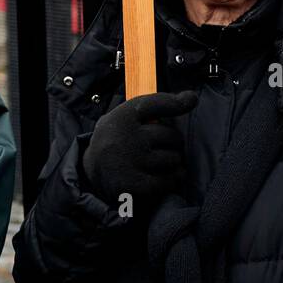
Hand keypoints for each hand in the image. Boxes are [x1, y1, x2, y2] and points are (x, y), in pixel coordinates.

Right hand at [81, 90, 197, 211]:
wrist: (91, 173)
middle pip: (171, 135)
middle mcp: (127, 136)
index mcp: (123, 116)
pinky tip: (166, 178)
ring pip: (173, 158)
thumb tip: (191, 98)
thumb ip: (151, 108)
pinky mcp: (134, 184)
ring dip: (174, 162)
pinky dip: (172, 180)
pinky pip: (168, 180)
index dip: (177, 102)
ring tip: (161, 162)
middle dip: (174, 142)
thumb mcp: (123, 118)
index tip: (191, 99)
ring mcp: (131, 160)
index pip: (157, 103)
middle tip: (164, 146)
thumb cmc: (117, 142)